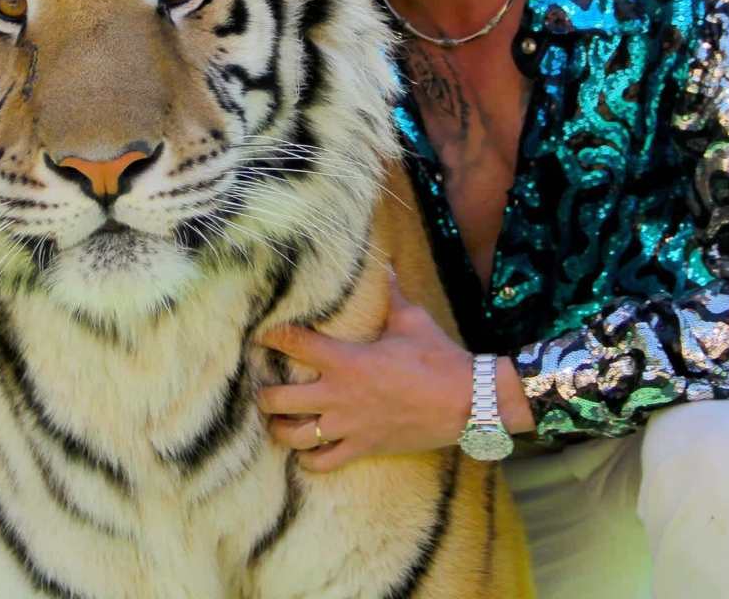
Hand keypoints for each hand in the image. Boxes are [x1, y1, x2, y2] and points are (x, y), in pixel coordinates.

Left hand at [256, 275, 473, 471]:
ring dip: (278, 428)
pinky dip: (308, 460)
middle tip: (262, 386)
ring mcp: (348, 425)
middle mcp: (339, 394)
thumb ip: (391, 295)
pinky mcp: (363, 447)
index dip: (274, 336)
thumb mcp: (411, 320)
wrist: (465, 401)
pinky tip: (305, 452)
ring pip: (293, 436)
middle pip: (278, 399)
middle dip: (264, 393)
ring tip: (276, 420)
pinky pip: (323, 463)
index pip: (295, 343)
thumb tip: (387, 266)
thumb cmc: (436, 357)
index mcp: (346, 359)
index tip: (263, 334)